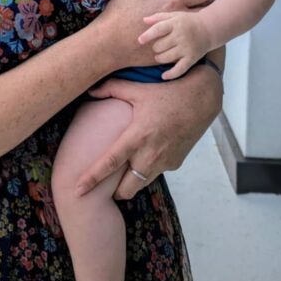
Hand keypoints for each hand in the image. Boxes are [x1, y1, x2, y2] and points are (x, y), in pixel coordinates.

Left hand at [75, 62, 223, 199]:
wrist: (203, 98)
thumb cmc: (168, 92)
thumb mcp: (139, 88)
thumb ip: (112, 89)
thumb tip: (90, 89)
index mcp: (138, 136)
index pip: (110, 163)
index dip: (92, 179)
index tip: (77, 190)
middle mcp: (151, 154)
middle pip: (127, 188)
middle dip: (115, 192)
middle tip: (106, 187)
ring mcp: (165, 161)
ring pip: (141, 184)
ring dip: (132, 182)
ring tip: (123, 174)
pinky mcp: (176, 163)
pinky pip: (156, 172)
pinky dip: (148, 169)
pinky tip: (147, 155)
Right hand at [98, 0, 223, 73]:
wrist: (110, 45)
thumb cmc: (119, 14)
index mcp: (172, 1)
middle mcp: (180, 19)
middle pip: (210, 10)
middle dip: (219, 3)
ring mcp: (178, 37)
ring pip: (204, 28)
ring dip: (212, 20)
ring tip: (220, 14)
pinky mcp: (174, 51)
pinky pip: (195, 45)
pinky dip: (201, 37)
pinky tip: (204, 34)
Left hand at [138, 10, 212, 80]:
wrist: (209, 28)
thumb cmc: (187, 21)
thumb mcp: (174, 15)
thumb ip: (159, 17)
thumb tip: (144, 20)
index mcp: (175, 24)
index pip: (158, 29)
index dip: (147, 36)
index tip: (140, 40)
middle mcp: (181, 36)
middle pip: (160, 46)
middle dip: (156, 48)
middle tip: (159, 46)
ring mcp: (186, 48)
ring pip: (166, 58)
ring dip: (159, 58)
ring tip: (160, 55)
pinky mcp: (192, 58)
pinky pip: (180, 69)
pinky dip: (171, 74)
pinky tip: (164, 75)